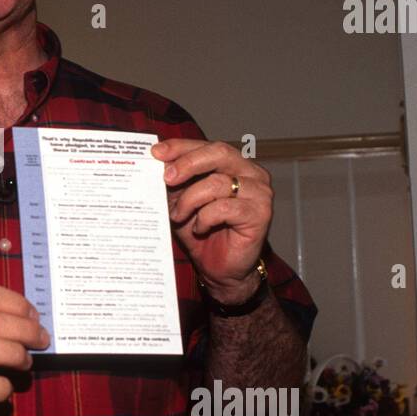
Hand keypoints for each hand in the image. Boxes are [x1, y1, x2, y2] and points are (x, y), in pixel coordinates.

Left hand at [151, 138, 272, 304]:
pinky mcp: (260, 213)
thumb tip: (155, 162)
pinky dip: (205, 217)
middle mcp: (251, 173)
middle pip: (219, 153)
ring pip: (217, 182)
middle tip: (166, 178)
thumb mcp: (182, 200)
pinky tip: (199, 228)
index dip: (181, 147)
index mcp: (234, 164)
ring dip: (190, 200)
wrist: (221, 269)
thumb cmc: (203, 232)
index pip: (207, 146)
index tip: (156, 152)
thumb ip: (175, 181)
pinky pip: (224, 208)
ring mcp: (259, 192)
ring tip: (178, 216)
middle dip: (187, 163)